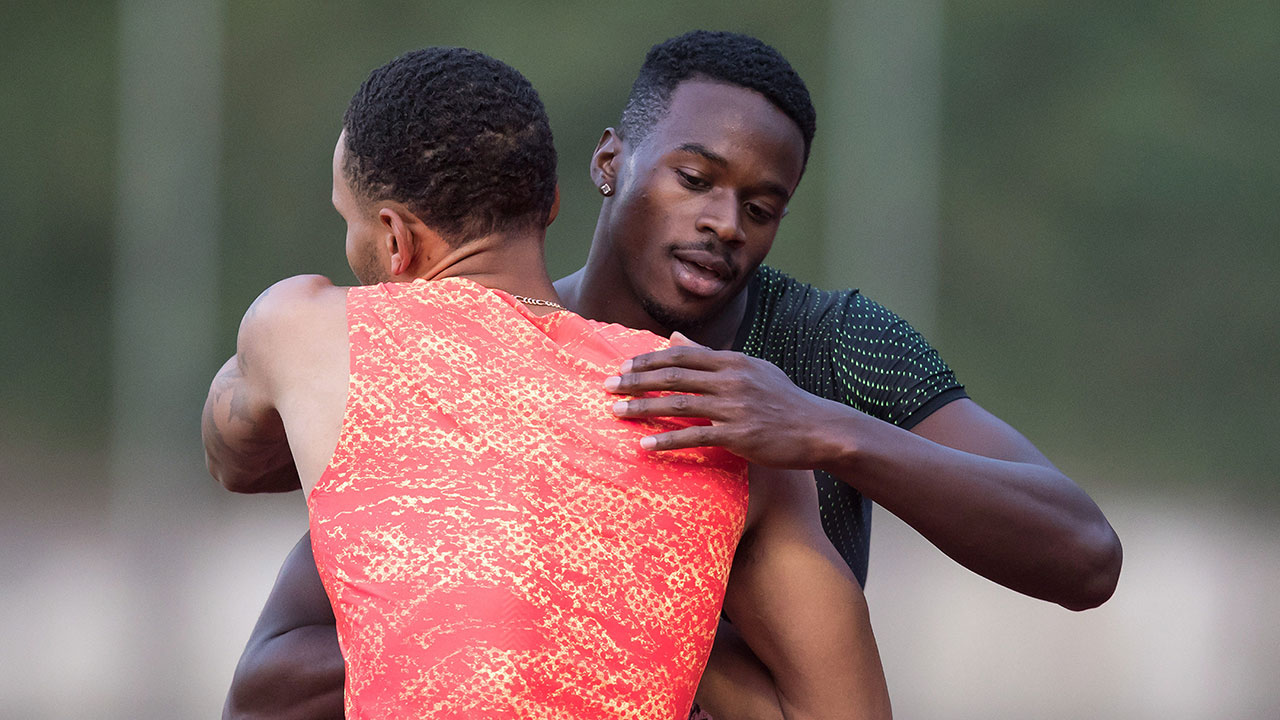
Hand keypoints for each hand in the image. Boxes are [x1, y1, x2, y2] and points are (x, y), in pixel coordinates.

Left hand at [604, 333, 852, 467]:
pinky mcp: (738, 435)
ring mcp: (734, 407)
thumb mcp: (750, 369)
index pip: (681, 355)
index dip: (649, 359)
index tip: (624, 365)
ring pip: (678, 404)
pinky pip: (694, 436)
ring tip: (617, 412)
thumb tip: (676, 338)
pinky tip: (645, 445)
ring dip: (643, 407)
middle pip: (673, 376)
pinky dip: (667, 440)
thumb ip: (711, 355)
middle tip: (608, 386)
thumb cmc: (783, 400)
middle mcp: (731, 379)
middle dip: (636, 380)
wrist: (818, 428)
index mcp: (732, 361)